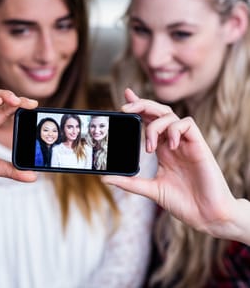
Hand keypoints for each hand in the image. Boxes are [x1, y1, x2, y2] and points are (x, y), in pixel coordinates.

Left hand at [102, 89, 248, 242]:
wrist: (207, 215)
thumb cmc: (183, 202)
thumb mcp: (150, 190)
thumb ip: (128, 183)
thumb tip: (104, 178)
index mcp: (161, 149)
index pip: (148, 120)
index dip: (138, 106)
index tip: (124, 96)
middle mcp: (173, 142)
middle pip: (158, 111)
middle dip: (141, 104)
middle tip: (125, 107)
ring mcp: (186, 143)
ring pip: (170, 115)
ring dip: (155, 125)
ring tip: (149, 147)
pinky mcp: (199, 145)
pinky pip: (187, 124)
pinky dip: (175, 129)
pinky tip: (171, 145)